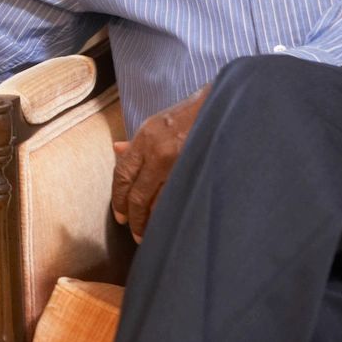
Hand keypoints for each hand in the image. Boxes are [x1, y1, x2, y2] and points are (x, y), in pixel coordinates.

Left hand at [111, 84, 210, 241]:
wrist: (223, 106)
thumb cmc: (191, 114)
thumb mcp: (158, 123)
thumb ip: (137, 141)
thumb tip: (117, 150)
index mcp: (146, 137)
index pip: (123, 173)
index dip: (118, 197)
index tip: (120, 215)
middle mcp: (159, 151)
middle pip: (138, 194)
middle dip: (134, 217)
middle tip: (135, 232)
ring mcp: (180, 163)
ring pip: (159, 202)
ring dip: (152, 221)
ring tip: (151, 235)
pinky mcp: (198, 171)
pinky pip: (180, 199)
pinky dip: (172, 214)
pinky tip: (171, 224)